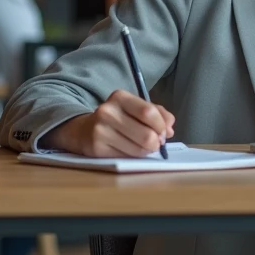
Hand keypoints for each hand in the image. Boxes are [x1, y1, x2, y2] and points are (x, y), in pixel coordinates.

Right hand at [44, 90, 174, 156]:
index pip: (148, 112)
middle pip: (147, 134)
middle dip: (157, 142)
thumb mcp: (136, 108)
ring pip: (139, 149)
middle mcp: (107, 111)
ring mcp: (100, 131)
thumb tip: (170, 129)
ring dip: (147, 151)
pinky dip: (135, 156)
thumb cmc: (118, 118)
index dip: (161, 126)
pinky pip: (127, 157)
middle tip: (156, 143)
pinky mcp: (97, 148)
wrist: (84, 130)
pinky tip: (130, 150)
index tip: (164, 132)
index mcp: (120, 97)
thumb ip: (158, 114)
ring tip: (143, 146)